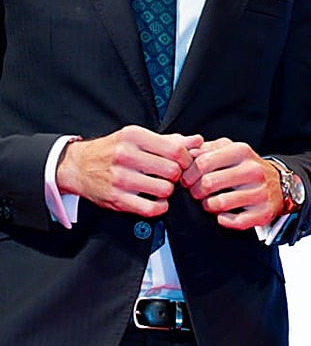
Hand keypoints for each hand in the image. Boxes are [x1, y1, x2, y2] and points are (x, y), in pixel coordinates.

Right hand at [56, 126, 199, 216]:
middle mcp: (125, 155)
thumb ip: (169, 140)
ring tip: (161, 187)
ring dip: (168, 191)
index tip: (184, 163)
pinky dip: (159, 207)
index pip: (175, 149)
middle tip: (172, 176)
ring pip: (164, 190)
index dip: (187, 159)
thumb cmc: (113, 150)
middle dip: (178, 175)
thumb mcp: (138, 138)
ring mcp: (119, 178)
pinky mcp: (115, 198)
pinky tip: (155, 201)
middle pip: (172, 170)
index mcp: (134, 136)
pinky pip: (150, 208)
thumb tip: (197, 140)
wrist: (77, 166)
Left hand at [180, 137, 282, 229]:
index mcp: (241, 151)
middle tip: (197, 192)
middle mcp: (253, 170)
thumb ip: (206, 149)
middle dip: (195, 191)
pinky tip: (224, 213)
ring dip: (208, 206)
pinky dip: (223, 220)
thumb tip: (186, 153)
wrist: (279, 185)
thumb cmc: (247, 168)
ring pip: (218, 203)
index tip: (187, 180)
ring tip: (210, 203)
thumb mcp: (229, 150)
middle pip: (208, 183)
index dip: (188, 174)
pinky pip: (233, 221)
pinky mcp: (263, 212)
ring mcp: (260, 192)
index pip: (203, 162)